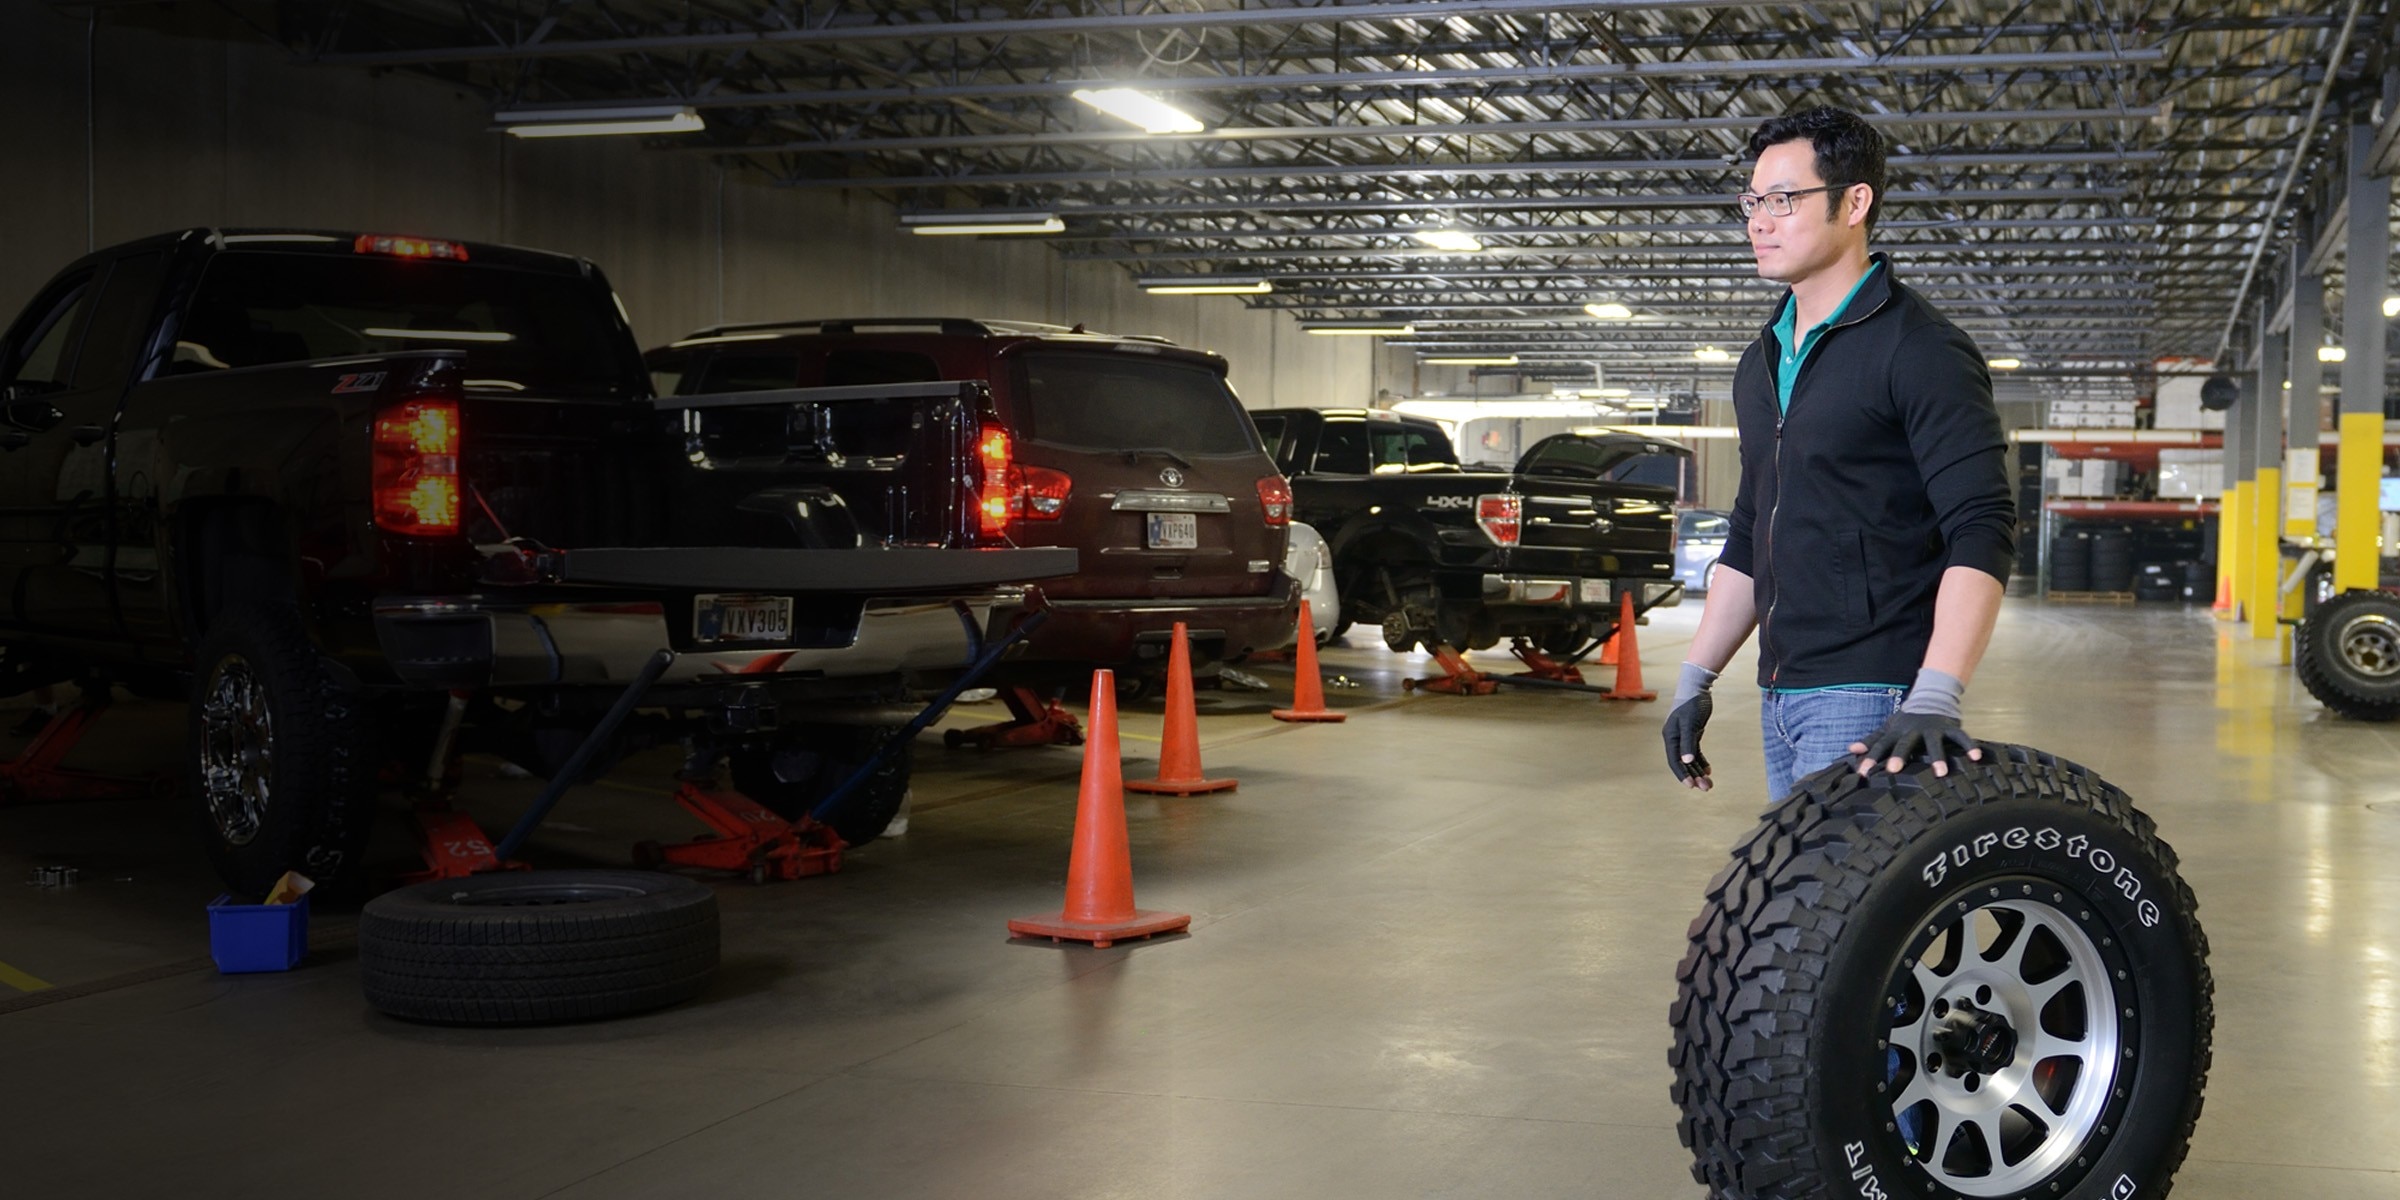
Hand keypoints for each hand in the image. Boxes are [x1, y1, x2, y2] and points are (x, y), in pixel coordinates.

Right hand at [1662, 690, 1712, 788]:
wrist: (1697, 687)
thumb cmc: (1692, 704)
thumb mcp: (1690, 724)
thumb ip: (1687, 743)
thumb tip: (1685, 761)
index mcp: (1670, 737)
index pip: (1674, 761)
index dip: (1682, 774)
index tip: (1691, 786)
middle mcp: (1675, 739)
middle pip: (1683, 763)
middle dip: (1694, 776)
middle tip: (1706, 788)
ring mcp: (1683, 737)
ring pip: (1690, 759)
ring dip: (1698, 772)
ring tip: (1709, 784)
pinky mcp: (1692, 733)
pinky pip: (1696, 752)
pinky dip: (1701, 761)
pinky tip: (1708, 770)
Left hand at [1850, 711, 1981, 777]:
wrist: (1931, 698)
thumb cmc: (1906, 721)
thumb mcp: (1888, 728)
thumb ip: (1872, 739)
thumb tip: (1851, 749)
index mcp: (1896, 732)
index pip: (1880, 745)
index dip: (1871, 758)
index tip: (1862, 772)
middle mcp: (1912, 730)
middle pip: (1904, 743)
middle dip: (1899, 756)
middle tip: (1894, 770)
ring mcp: (1932, 729)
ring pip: (1934, 743)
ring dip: (1938, 757)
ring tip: (1941, 773)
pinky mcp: (1950, 728)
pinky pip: (1961, 737)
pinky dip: (1969, 746)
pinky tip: (1976, 757)